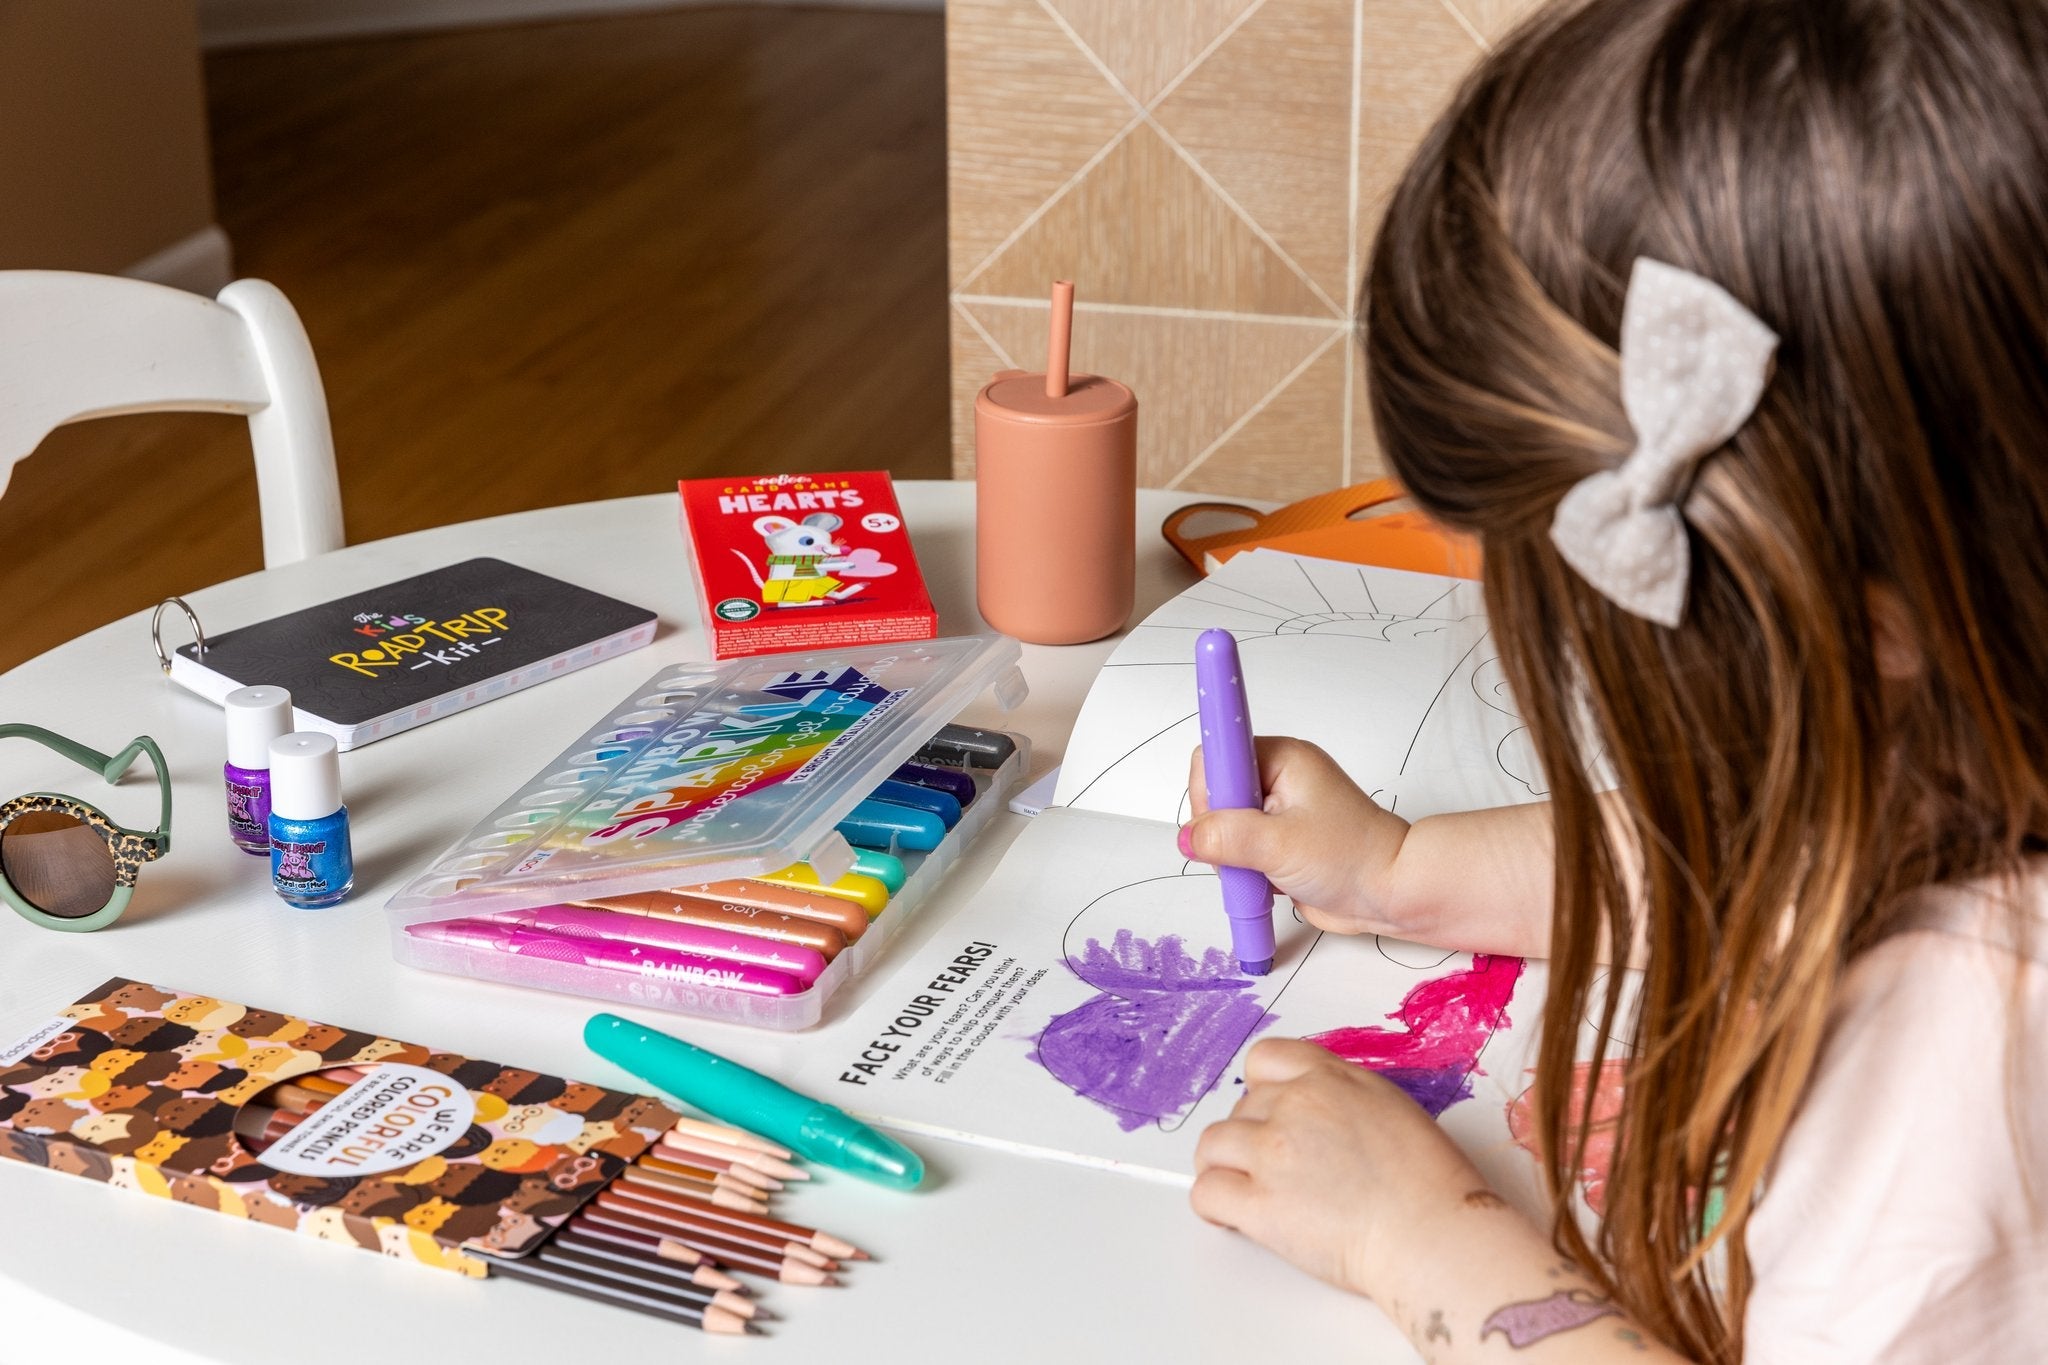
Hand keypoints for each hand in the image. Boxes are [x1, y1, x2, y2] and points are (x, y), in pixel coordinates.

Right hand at [1185, 737, 1414, 936]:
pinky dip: (1245, 868)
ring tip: (1262, 873)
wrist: (1391, 893)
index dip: (1209, 790)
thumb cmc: (1351, 857)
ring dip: (1232, 855)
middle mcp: (1278, 777)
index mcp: (1282, 759)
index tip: (1216, 824)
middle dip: (1219, 831)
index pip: (1217, 755)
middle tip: (1242, 857)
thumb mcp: (1279, 845)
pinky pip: (1240, 848)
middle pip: (1216, 794)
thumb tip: (1187, 838)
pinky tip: (1267, 880)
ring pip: (1224, 826)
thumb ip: (1227, 837)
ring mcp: (1279, 810)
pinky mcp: (1279, 840)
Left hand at [1190, 1037, 1483, 1300]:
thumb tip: (1317, 1117)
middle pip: (1240, 1107)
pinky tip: (1230, 1217)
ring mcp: (1274, 1151)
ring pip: (1212, 1145)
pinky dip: (1212, 1205)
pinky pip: (1206, 1192)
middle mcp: (1296, 1104)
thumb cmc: (1429, 1185)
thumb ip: (1342, 1100)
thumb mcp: (1391, 1109)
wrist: (1434, 1233)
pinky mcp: (1260, 1202)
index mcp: (1331, 1078)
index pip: (1265, 1058)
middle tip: (1269, 1168)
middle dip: (1249, 1136)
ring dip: (1220, 1166)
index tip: (1266, 1114)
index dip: (1261, 1089)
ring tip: (1238, 1188)